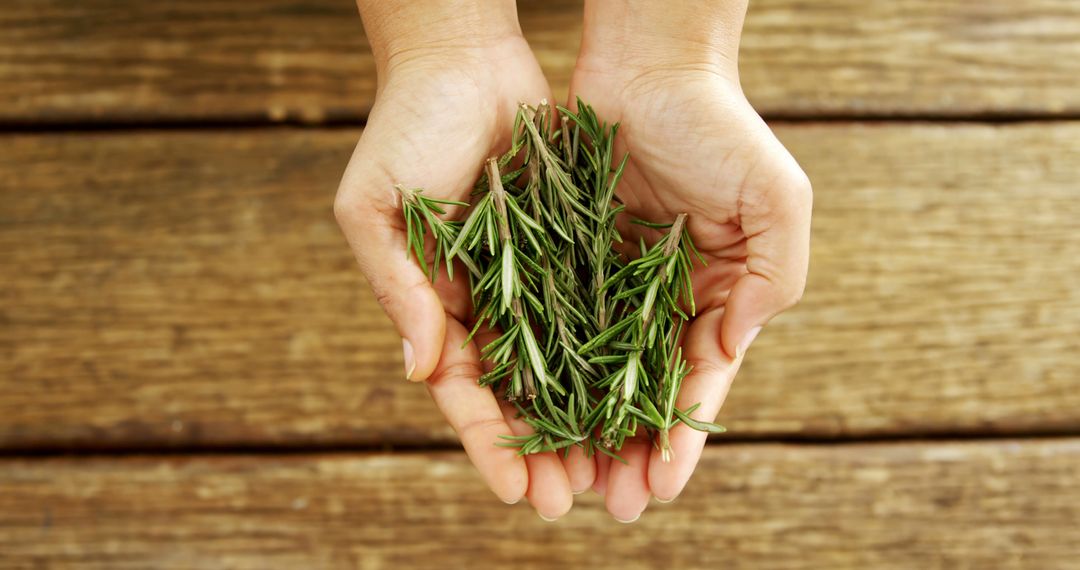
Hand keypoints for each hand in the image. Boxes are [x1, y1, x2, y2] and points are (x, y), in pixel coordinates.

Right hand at [334, 1, 591, 518]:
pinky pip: (597, 309)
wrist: (463, 58)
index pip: (462, 391)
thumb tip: (423, 370)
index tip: (516, 492)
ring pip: (564, 364)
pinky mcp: (572, 249)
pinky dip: (612, 356)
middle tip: (572, 502)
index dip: (488, 443)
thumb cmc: (404, 128)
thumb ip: (397, 288)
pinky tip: (637, 396)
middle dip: (542, 450)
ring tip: (612, 471)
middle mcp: (486, 302)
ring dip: (583, 419)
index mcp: (434, 303)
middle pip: (518, 393)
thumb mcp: (375, 209)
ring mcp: (532, 278)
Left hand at [569, 0, 811, 520]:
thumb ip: (774, 278)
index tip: (658, 488)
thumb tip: (734, 349)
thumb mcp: (777, 199)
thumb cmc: (721, 126)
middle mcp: (660, 301)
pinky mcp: (562, 263)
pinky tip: (530, 415)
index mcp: (716, 296)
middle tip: (608, 506)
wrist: (648, 66)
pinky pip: (549, 326)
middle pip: (641, 392)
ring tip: (566, 484)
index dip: (680, 438)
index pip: (697, 383)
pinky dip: (542, 374)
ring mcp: (609, 285)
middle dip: (628, 452)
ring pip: (591, 374)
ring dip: (582, 430)